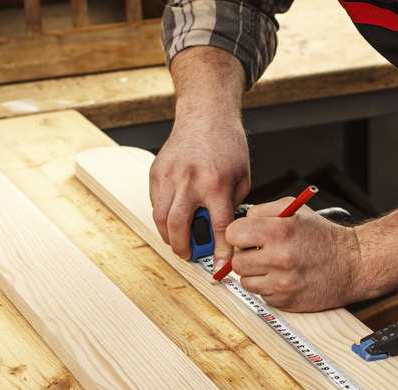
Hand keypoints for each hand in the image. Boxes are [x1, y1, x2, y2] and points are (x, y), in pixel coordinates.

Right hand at [149, 47, 249, 268]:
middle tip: (188, 255)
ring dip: (167, 235)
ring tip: (177, 241)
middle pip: (178, 226)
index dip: (219, 251)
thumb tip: (225, 232)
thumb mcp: (242, 176)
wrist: (206, 113)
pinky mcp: (156, 171)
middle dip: (182, 248)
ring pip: (160, 217)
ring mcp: (170, 175)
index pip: (218, 227)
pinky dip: (162, 215)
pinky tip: (172, 218)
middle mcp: (190, 180)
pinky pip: (154, 201)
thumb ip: (232, 205)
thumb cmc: (228, 144)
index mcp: (216, 183)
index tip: (219, 268)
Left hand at [225, 200, 397, 312]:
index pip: (233, 234)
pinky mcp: (285, 301)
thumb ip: (263, 211)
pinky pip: (261, 295)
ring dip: (255, 274)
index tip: (246, 237)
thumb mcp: (296, 210)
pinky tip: (283, 278)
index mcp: (279, 231)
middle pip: (237, 261)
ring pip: (246, 281)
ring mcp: (282, 283)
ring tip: (273, 265)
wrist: (353, 265)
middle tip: (261, 252)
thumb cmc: (325, 238)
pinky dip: (268, 288)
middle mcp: (279, 258)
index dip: (239, 235)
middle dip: (246, 255)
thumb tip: (242, 221)